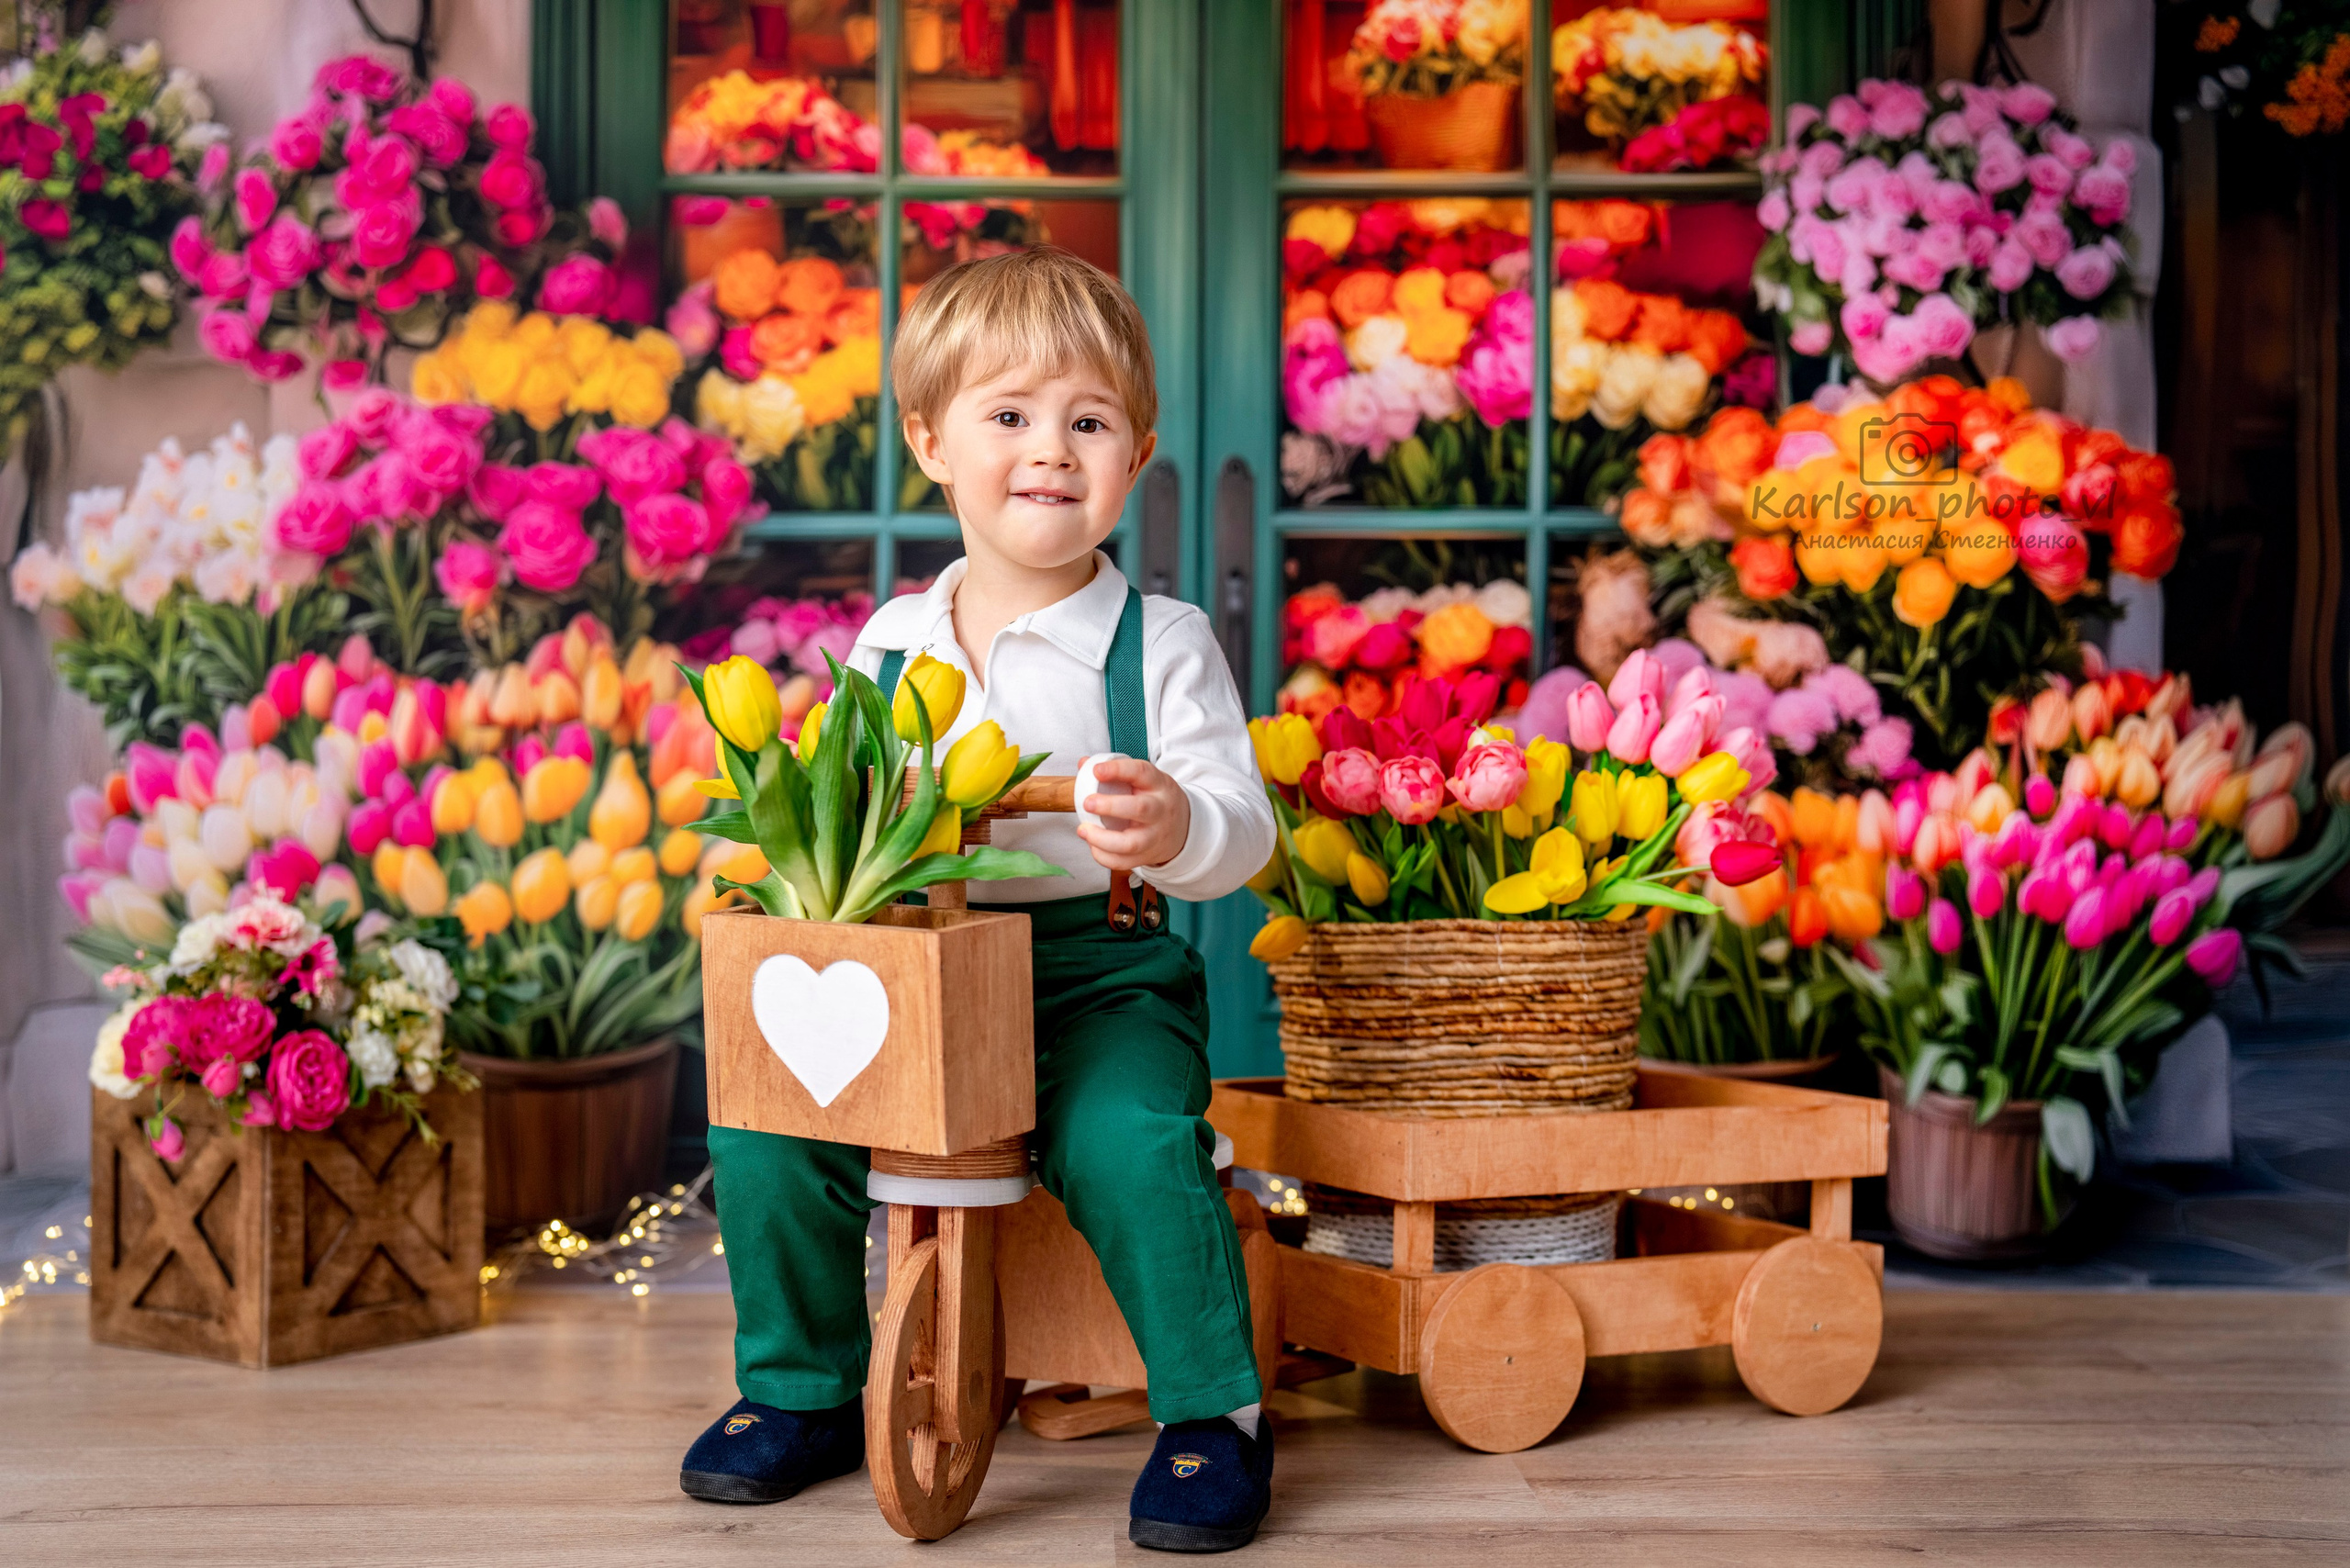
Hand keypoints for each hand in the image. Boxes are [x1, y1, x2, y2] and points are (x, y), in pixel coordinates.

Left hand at [1076, 756, 1189, 871]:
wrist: (1183, 828)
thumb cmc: (1155, 799)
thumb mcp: (1144, 780)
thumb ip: (1115, 771)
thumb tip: (1084, 763)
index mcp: (1158, 785)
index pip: (1142, 772)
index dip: (1119, 770)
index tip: (1097, 770)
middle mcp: (1160, 810)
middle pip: (1140, 808)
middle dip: (1110, 806)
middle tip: (1088, 802)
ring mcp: (1155, 836)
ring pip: (1131, 843)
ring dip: (1102, 838)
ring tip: (1083, 829)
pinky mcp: (1147, 856)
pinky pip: (1124, 862)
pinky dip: (1104, 857)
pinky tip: (1093, 846)